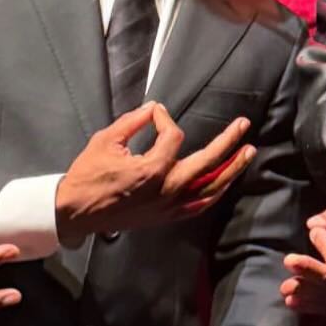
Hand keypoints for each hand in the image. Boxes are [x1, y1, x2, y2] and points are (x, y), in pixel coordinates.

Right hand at [56, 103, 255, 246]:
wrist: (77, 212)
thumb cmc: (88, 175)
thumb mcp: (106, 141)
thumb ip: (132, 122)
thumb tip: (153, 108)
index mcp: (151, 169)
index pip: (173, 136)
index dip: (165, 119)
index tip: (155, 113)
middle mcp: (167, 188)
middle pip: (208, 162)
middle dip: (228, 141)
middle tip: (243, 125)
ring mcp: (171, 205)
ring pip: (212, 187)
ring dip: (232, 168)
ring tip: (248, 152)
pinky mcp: (169, 216)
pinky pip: (201, 204)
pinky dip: (216, 192)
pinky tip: (227, 181)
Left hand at [282, 206, 325, 313]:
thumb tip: (313, 224)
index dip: (324, 243)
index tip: (315, 232)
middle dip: (308, 269)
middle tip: (289, 260)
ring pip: (324, 297)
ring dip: (303, 291)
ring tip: (286, 287)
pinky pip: (320, 310)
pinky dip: (305, 306)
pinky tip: (290, 301)